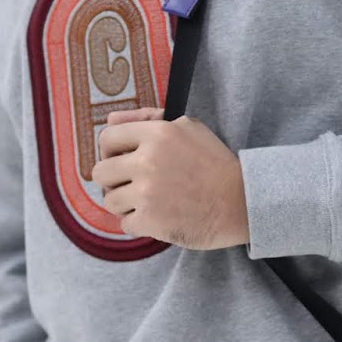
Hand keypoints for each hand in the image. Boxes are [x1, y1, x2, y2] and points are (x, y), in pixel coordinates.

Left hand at [92, 106, 249, 249]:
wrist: (241, 203)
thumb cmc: (215, 164)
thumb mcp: (189, 128)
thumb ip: (147, 119)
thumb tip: (111, 118)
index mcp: (157, 133)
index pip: (107, 138)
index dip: (111, 151)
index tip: (122, 160)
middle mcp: (147, 161)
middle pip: (100, 172)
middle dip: (114, 180)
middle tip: (133, 184)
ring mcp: (147, 193)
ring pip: (109, 200)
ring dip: (126, 203)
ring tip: (149, 201)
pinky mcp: (150, 221)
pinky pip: (124, 223)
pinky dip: (138, 223)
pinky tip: (158, 217)